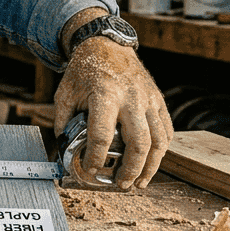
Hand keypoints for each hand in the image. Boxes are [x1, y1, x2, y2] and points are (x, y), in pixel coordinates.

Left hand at [53, 38, 172, 189]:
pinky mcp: (158, 100)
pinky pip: (167, 130)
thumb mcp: (65, 94)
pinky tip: (151, 162)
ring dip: (151, 166)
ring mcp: (148, 99)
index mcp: (104, 95)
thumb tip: (64, 150)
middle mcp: (131, 98)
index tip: (90, 169)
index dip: (95, 158)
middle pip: (139, 143)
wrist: (106, 45)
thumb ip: (63, 122)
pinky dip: (161, 150)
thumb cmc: (84, 71)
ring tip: (140, 182)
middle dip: (132, 170)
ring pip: (159, 140)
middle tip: (123, 185)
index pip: (101, 135)